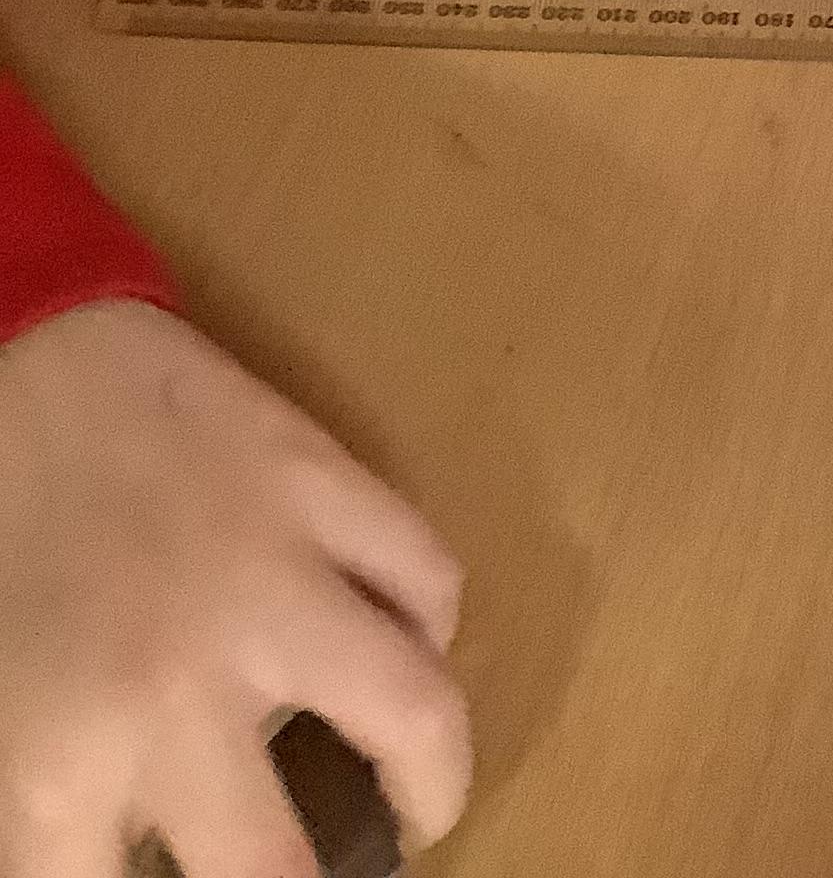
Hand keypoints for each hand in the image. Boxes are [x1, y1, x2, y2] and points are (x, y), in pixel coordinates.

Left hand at [0, 304, 470, 877]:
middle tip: (315, 876)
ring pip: (413, 709)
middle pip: (279, 870)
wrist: (17, 363)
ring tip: (424, 794)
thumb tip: (149, 846)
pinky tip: (411, 640)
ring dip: (433, 774)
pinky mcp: (322, 481)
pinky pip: (424, 573)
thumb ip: (63, 812)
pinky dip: (433, 620)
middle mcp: (173, 694)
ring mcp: (265, 579)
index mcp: (57, 767)